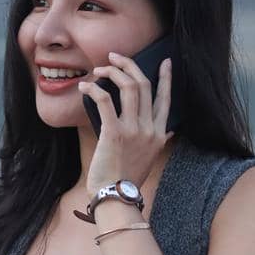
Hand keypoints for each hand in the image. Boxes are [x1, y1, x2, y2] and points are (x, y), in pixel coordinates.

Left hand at [79, 51, 173, 195]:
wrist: (117, 197)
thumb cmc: (128, 180)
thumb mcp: (151, 159)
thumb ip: (160, 141)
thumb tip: (170, 132)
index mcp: (160, 134)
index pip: (166, 99)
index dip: (166, 78)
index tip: (165, 62)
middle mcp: (150, 129)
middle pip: (144, 85)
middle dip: (130, 65)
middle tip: (115, 56)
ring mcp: (133, 130)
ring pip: (129, 87)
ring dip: (113, 72)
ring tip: (100, 68)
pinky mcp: (114, 133)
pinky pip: (106, 101)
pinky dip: (94, 89)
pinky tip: (85, 86)